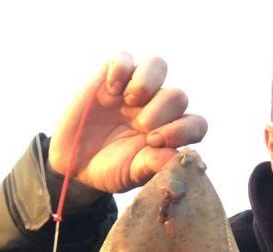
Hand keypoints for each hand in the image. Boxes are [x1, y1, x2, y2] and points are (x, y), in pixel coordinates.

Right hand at [48, 53, 207, 194]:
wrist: (75, 163)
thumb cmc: (112, 168)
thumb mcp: (133, 172)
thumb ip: (154, 164)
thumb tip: (177, 157)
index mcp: (172, 132)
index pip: (196, 124)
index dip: (183, 130)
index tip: (155, 142)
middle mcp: (159, 108)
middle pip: (178, 95)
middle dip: (162, 111)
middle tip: (141, 127)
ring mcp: (135, 90)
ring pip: (157, 64)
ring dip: (147, 82)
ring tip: (130, 101)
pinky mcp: (110, 77)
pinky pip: (123, 58)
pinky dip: (120, 69)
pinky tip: (111, 90)